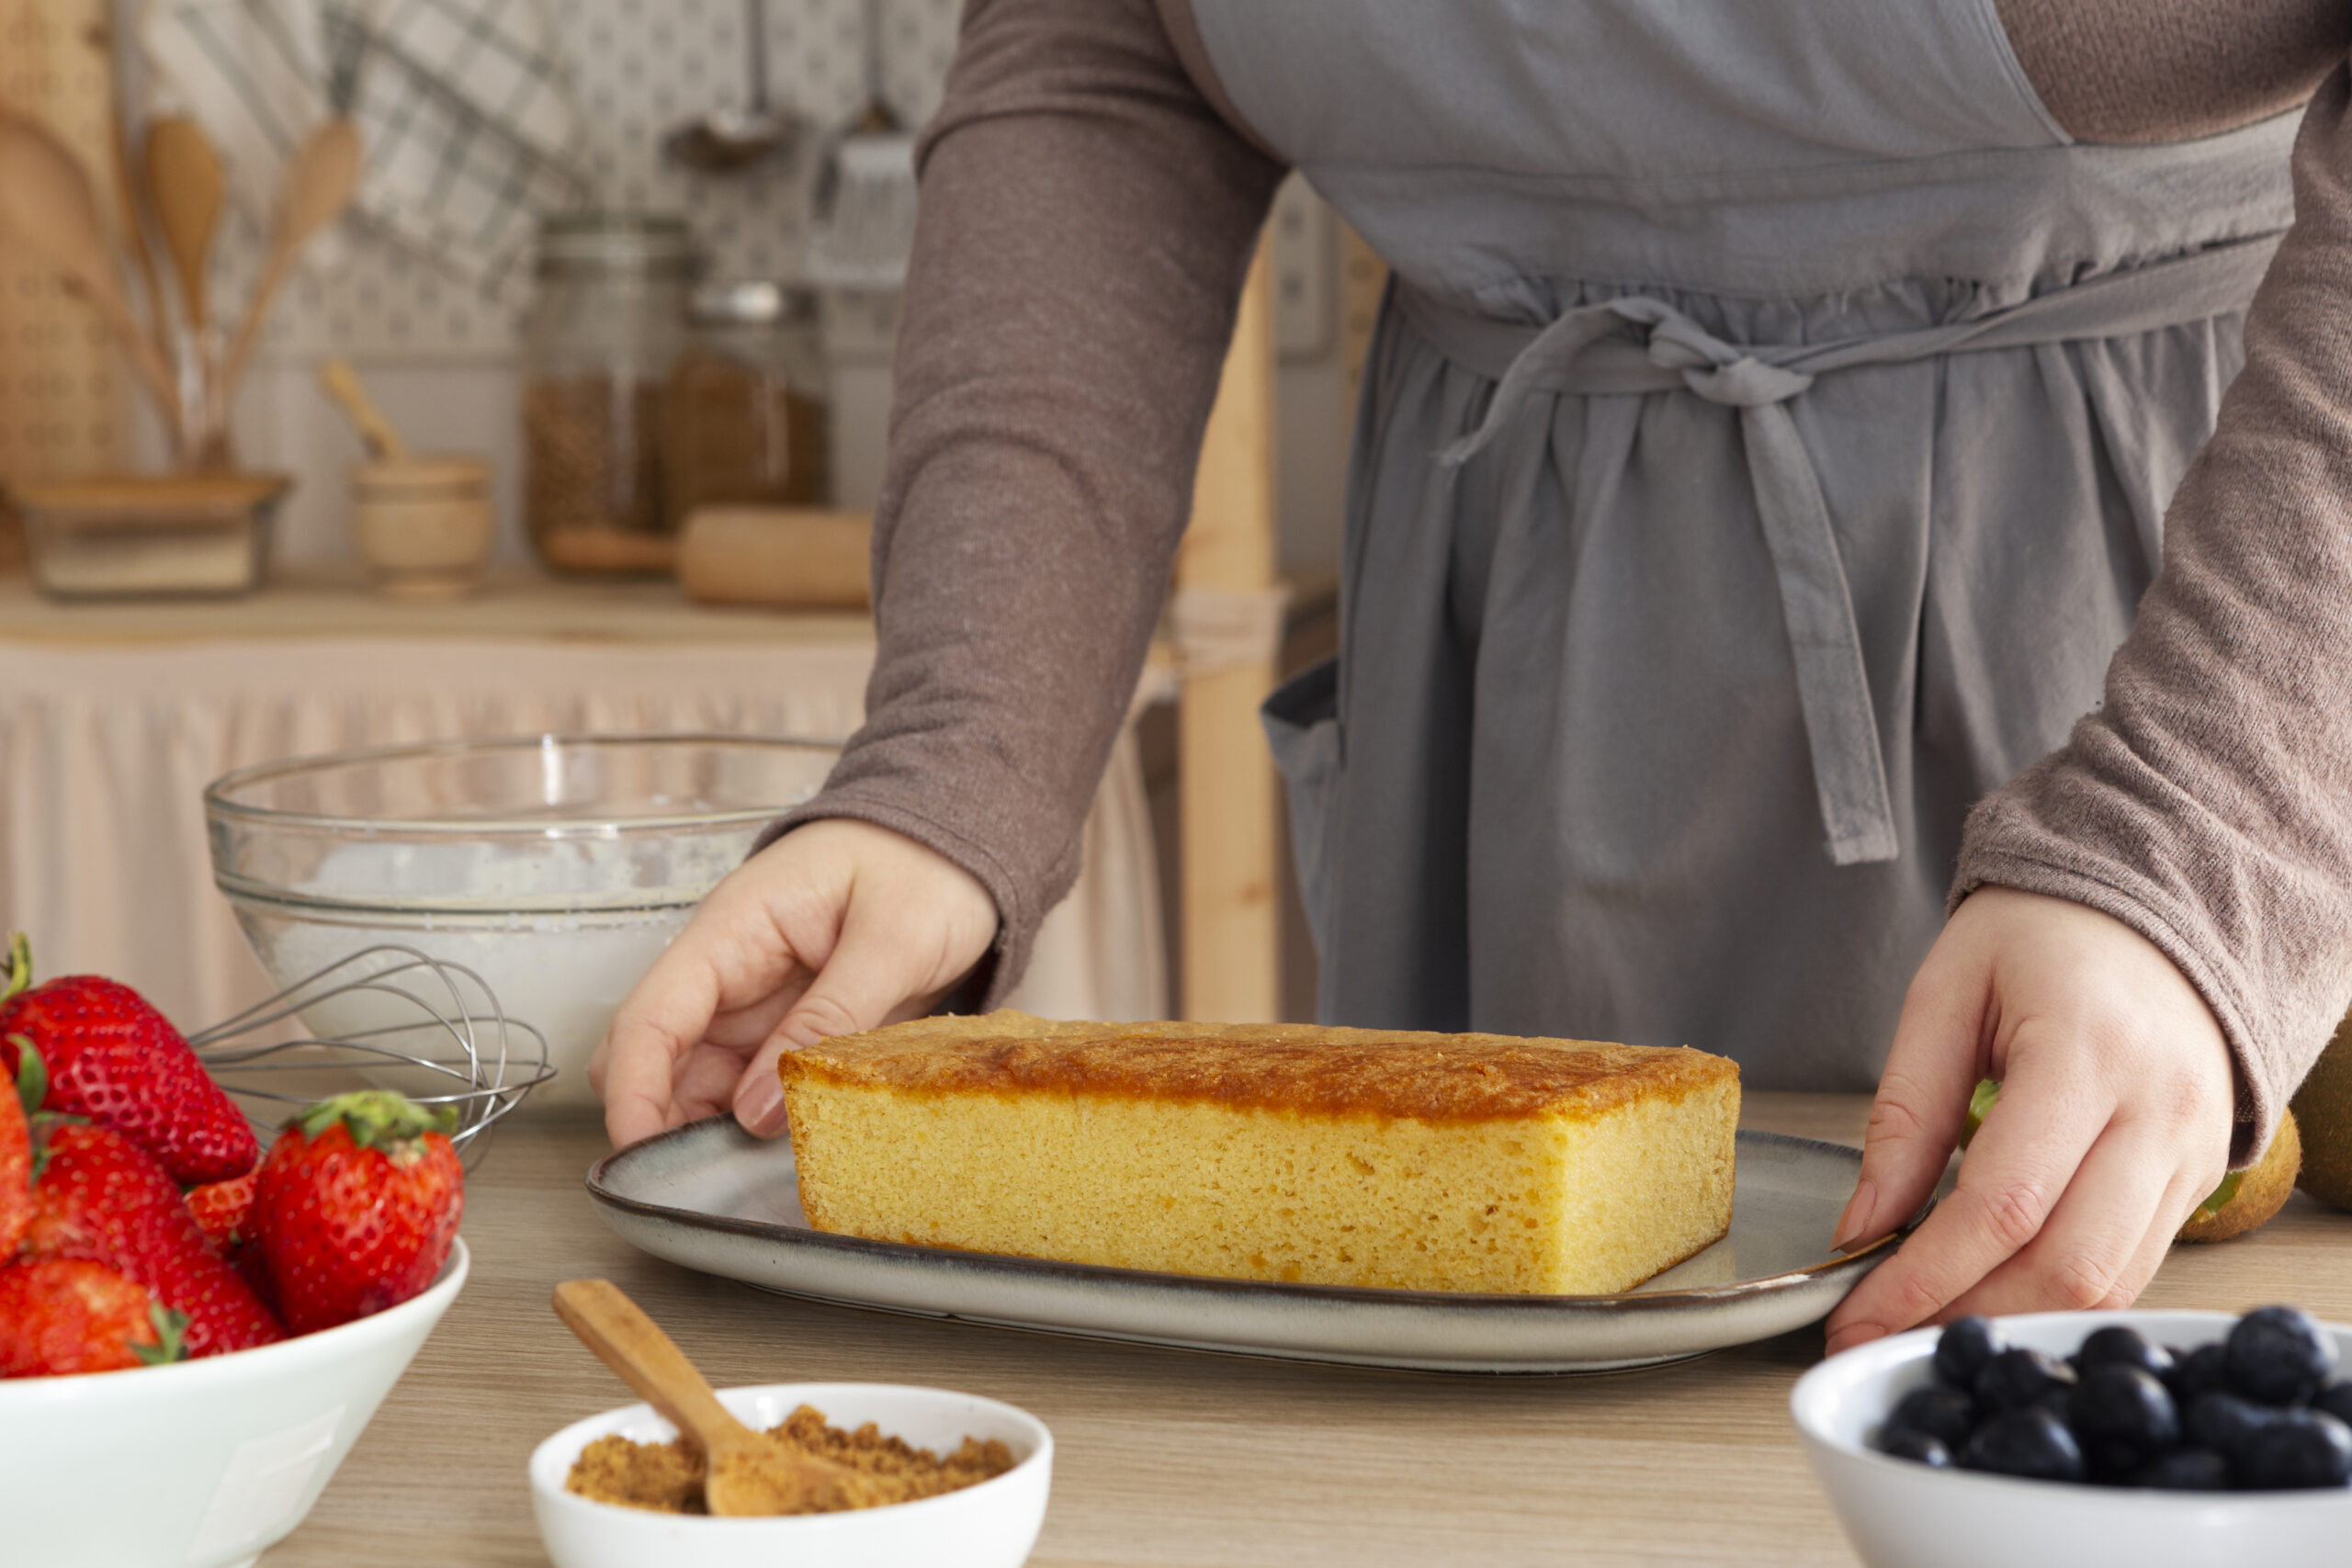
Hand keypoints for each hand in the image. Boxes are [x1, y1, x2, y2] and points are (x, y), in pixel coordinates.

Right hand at [589, 819, 998, 1148]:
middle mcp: (728, 970)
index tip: (639, 1153)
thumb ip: (830, 1018)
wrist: (959, 848)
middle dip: (659, 1120)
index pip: (650, 1016)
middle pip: (656, 1057)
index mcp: (734, 928)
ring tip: (744, 1177)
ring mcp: (755, 1003)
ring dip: (706, 1129)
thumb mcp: (892, 939)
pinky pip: (749, 1086)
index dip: (632, 1090)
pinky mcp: (788, 1029)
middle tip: (698, 1183)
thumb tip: (757, 1110)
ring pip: (697, 1082)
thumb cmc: (924, 869)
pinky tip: (779, 1151)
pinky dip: (751, 1122)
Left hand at [1822, 885, 2234, 1355]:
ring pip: (2108, 1283)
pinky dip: (2056, 1295)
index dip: (1923, 1277)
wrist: (2151, 910)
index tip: (1855, 1315)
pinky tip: (1989, 1293)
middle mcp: (2159, 1113)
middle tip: (1880, 1339)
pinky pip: (2133, 1267)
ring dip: (2010, 1320)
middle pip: (2066, 1264)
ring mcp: (2193, 1151)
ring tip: (1922, 1327)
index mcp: (2089, 1053)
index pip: (2004, 1203)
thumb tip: (1863, 1225)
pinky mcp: (2201, 1176)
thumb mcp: (1944, 994)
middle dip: (1964, 1316)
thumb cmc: (2039, 936)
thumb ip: (1904, 1112)